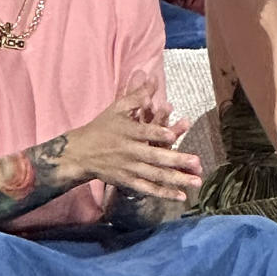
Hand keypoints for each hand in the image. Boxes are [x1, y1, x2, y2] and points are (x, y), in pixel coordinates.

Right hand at [64, 78, 202, 200]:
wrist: (80, 153)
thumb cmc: (103, 127)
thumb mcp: (118, 108)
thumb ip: (137, 96)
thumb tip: (153, 79)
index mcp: (128, 132)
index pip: (144, 132)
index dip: (157, 133)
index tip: (172, 134)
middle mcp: (129, 152)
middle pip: (154, 157)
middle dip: (176, 160)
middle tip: (196, 161)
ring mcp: (129, 169)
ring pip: (155, 175)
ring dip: (176, 180)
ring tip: (196, 182)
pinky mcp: (127, 181)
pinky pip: (148, 188)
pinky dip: (164, 193)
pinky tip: (181, 196)